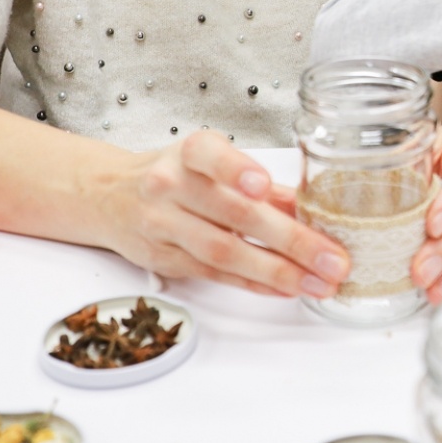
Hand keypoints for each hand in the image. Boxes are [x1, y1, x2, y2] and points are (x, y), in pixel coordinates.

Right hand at [104, 130, 349, 297]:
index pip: (209, 155)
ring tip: (318, 282)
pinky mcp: (164, 258)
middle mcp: (171, 186)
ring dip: (278, 271)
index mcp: (188, 153)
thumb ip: (261, 185)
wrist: (109, 196)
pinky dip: (255, 283)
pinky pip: (216, 274)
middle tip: (332, 258)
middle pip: (233, 215)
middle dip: (290, 240)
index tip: (263, 185)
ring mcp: (163, 225)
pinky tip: (286, 289)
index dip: (236, 170)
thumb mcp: (212, 162)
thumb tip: (313, 208)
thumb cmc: (173, 174)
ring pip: (224, 252)